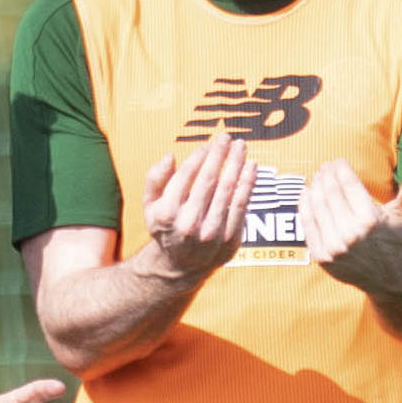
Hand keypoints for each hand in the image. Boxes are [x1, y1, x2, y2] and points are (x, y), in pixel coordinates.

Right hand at [140, 132, 257, 284]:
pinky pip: (241, 205)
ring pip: (228, 191)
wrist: (183, 265)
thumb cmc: (168, 227)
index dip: (200, 156)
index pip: (187, 176)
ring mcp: (211, 234)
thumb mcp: (150, 206)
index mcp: (166, 214)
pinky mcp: (230, 240)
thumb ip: (154, 179)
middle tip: (227, 137)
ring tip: (241, 147)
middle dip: (220, 154)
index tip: (208, 143)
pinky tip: (251, 167)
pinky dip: (248, 184)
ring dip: (236, 164)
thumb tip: (169, 157)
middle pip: (209, 180)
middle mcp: (188, 225)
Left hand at [299, 159, 401, 294]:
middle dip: (326, 176)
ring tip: (316, 177)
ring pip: (317, 207)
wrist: (391, 279)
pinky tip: (305, 194)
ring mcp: (334, 247)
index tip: (338, 160)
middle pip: (330, 193)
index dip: (341, 169)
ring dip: (314, 188)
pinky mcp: (322, 257)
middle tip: (325, 166)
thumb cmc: (397, 240)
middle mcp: (350, 234)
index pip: (348, 185)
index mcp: (370, 220)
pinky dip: (304, 207)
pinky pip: (308, 225)